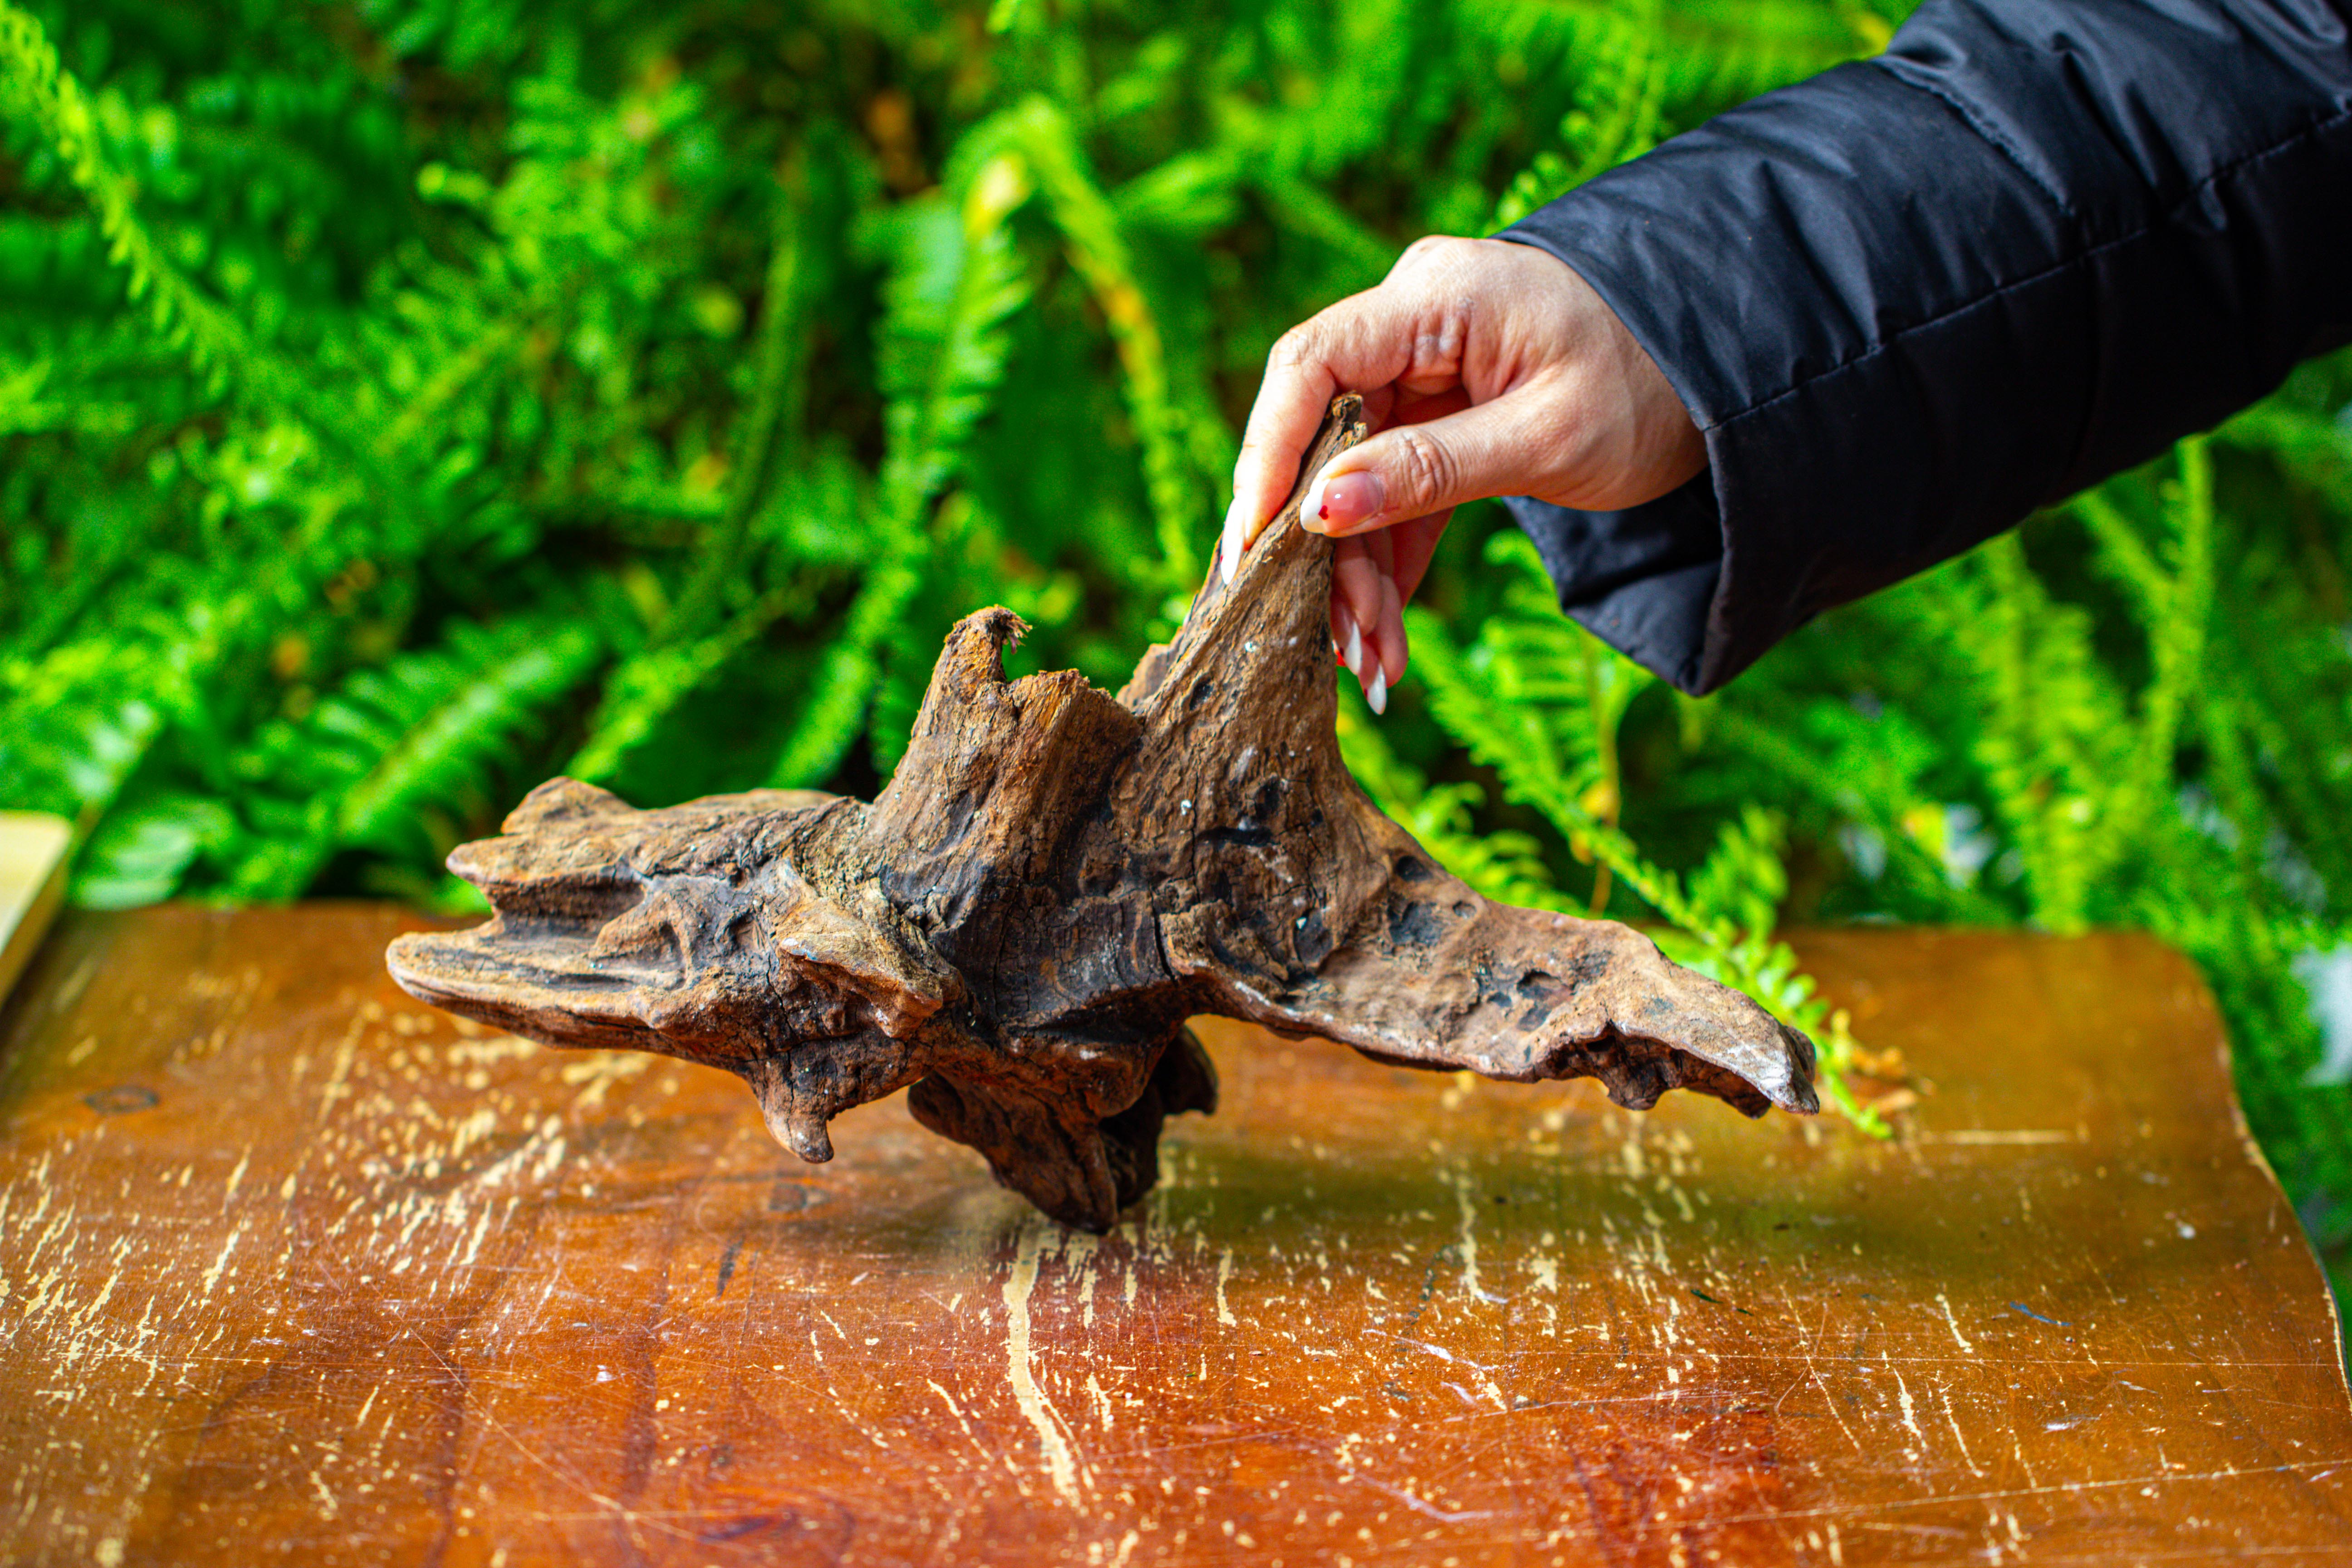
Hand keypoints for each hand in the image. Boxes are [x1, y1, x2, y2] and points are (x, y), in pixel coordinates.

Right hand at [1218, 235, 1705, 709]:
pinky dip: (1390, 562)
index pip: (1311, 367)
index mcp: (1435, 297)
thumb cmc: (1653, 385)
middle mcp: (1413, 322)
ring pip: (1354, 479)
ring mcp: (1424, 369)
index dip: (1268, 458)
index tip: (1251, 548)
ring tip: (1371, 664)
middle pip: (1324, 436)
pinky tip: (1384, 638)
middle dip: (1321, 549)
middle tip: (1331, 643)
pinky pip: (1394, 491)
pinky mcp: (1441, 415)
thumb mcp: (1546, 437)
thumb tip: (1320, 510)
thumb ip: (1430, 470)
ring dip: (1356, 575)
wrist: (1727, 373)